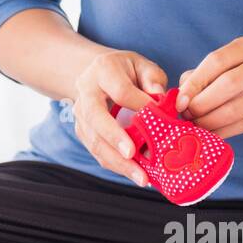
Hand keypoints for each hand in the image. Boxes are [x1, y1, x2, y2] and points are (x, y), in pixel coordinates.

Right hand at [73, 50, 167, 184]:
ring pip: (94, 141)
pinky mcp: (82, 132)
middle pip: (96, 117)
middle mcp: (86, 92)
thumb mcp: (142, 65)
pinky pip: (98, 152)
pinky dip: (117, 166)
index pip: (120, 91)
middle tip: (132, 155)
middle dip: (115, 137)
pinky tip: (136, 175)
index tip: (159, 117)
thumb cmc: (126, 71)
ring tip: (141, 177)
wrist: (95, 74)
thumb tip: (161, 101)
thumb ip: (153, 79)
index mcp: (103, 70)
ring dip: (118, 162)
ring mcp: (80, 114)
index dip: (140, 105)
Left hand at [176, 35, 242, 138]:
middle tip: (187, 116)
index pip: (216, 61)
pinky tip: (212, 134)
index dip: (195, 83)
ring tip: (197, 126)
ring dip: (210, 121)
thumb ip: (206, 74)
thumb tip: (180, 95)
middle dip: (201, 104)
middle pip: (227, 85)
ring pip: (235, 109)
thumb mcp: (235, 63)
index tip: (179, 101)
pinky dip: (224, 132)